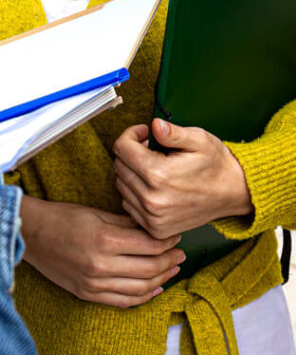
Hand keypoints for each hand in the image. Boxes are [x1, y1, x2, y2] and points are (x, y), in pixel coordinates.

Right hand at [20, 196, 184, 306]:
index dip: (166, 240)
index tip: (175, 235)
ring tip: (171, 269)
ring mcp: (95, 283)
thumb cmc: (61, 217)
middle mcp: (101, 265)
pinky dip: (143, 296)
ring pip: (141, 288)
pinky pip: (124, 301)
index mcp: (104, 240)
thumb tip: (151, 228)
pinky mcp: (88, 294)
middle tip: (180, 253)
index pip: (148, 244)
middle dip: (169, 260)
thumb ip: (124, 223)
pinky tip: (154, 288)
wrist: (30, 233)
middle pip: (149, 268)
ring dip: (161, 279)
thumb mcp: (94, 213)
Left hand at [113, 120, 252, 238]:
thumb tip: (155, 125)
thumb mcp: (198, 140)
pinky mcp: (156, 228)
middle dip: (131, 153)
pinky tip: (153, 186)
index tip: (144, 133)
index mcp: (159, 175)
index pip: (122, 148)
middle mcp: (152, 199)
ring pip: (121, 185)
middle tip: (152, 150)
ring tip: (155, 168)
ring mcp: (153, 217)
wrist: (235, 194)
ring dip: (132, 173)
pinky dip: (135, 192)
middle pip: (119, 166)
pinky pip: (128, 204)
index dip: (131, 135)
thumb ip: (172, 133)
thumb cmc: (217, 165)